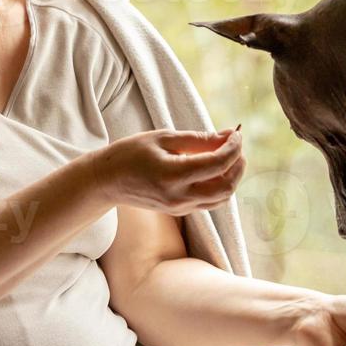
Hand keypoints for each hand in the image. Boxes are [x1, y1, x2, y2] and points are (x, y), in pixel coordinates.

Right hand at [90, 127, 245, 216]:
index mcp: (173, 175)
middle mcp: (179, 197)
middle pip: (226, 187)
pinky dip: (219, 184)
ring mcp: (180, 208)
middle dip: (238, 165)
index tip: (236, 133)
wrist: (106, 181)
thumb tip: (229, 135)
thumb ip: (199, 139)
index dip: (233, 147)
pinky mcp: (180, 212)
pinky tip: (214, 168)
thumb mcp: (164, 138)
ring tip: (228, 155)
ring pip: (222, 198)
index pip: (218, 164)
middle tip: (236, 146)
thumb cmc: (131, 153)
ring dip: (232, 176)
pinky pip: (210, 201)